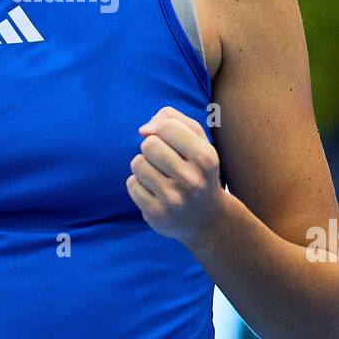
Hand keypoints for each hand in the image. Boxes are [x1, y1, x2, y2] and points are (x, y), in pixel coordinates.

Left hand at [128, 106, 229, 248]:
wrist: (207, 219)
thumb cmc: (198, 170)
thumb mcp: (198, 141)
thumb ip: (173, 120)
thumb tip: (144, 129)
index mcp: (205, 158)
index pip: (167, 126)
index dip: (162, 130)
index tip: (170, 142)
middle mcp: (191, 180)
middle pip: (149, 144)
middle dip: (152, 148)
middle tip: (164, 161)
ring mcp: (173, 200)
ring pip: (137, 163)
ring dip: (144, 166)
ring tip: (159, 176)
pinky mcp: (156, 214)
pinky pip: (132, 184)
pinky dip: (139, 184)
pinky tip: (155, 192)